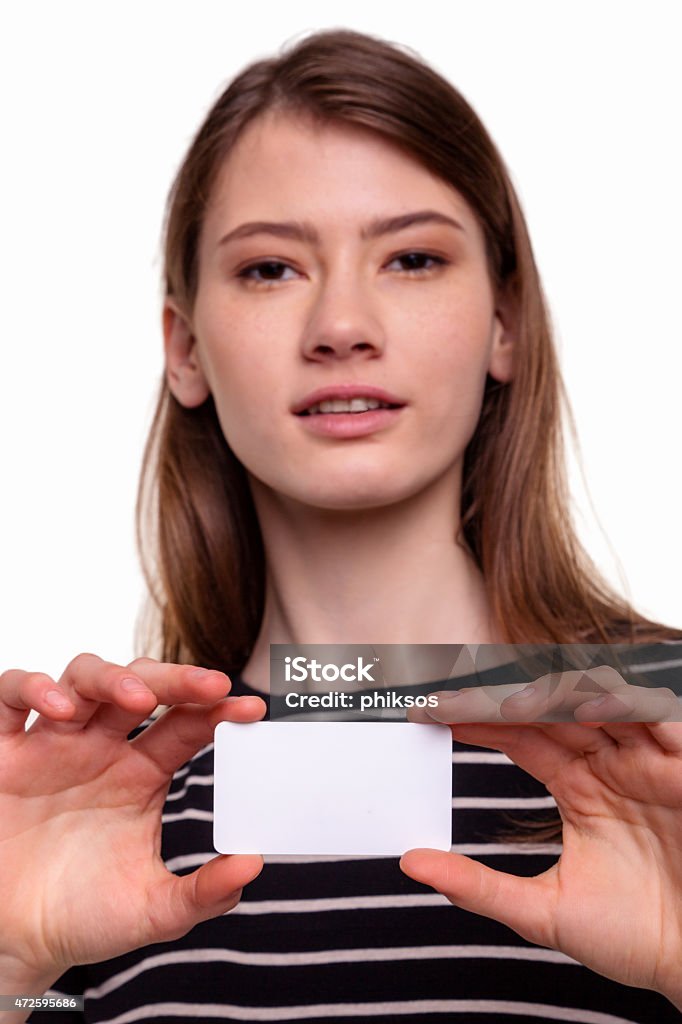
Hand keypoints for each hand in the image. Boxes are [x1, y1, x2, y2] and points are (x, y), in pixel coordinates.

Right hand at [0, 654, 265, 985]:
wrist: (13, 944)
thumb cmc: (81, 917)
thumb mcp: (151, 910)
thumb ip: (203, 893)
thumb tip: (252, 866)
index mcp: (141, 773)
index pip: (186, 724)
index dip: (218, 710)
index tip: (253, 709)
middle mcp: (101, 747)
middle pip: (141, 686)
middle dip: (176, 678)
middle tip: (211, 684)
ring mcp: (53, 744)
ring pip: (83, 677)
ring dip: (112, 677)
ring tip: (137, 699)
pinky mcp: (4, 753)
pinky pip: (9, 698)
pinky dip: (33, 688)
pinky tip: (61, 708)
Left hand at [401, 666, 681, 1006]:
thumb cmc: (637, 937)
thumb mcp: (545, 912)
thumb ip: (479, 886)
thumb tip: (411, 863)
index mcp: (580, 787)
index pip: (520, 736)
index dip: (478, 720)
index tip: (430, 712)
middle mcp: (610, 764)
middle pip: (551, 710)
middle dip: (502, 700)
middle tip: (453, 698)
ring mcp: (647, 760)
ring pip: (598, 701)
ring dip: (554, 694)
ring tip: (509, 704)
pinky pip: (658, 718)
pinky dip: (625, 704)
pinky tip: (588, 709)